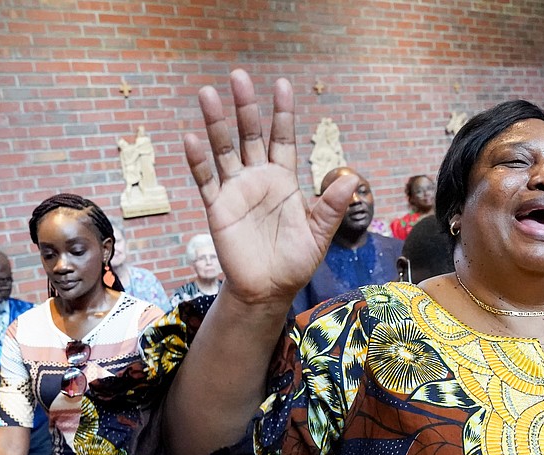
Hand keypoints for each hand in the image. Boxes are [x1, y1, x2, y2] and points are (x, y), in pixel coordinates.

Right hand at [184, 69, 359, 305]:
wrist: (268, 290)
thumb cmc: (295, 262)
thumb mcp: (320, 234)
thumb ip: (332, 207)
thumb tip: (352, 180)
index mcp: (283, 180)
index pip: (282, 138)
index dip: (282, 112)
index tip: (281, 84)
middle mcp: (257, 179)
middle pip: (249, 134)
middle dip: (245, 106)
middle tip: (238, 75)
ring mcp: (235, 191)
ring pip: (223, 149)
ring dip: (215, 123)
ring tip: (206, 93)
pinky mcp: (217, 208)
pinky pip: (206, 180)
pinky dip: (198, 160)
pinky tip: (191, 138)